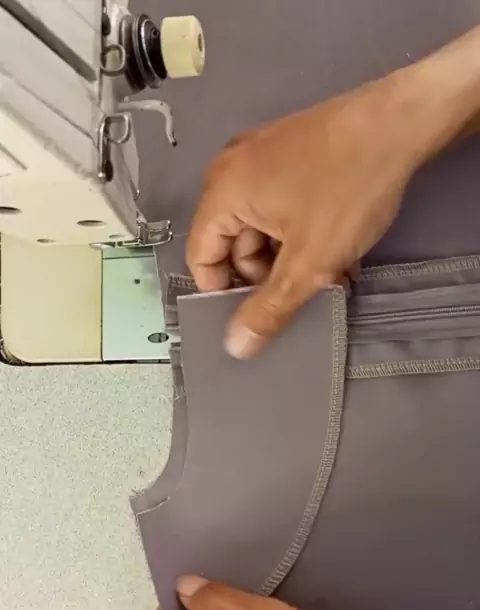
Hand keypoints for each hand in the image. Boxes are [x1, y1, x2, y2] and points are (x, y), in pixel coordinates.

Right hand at [187, 28, 479, 357]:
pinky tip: (334, 251)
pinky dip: (300, 233)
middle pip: (232, 243)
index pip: (201, 258)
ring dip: (290, 259)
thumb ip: (269, 308)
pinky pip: (278, 205)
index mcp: (222, 192)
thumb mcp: (309, 262)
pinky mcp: (289, 153)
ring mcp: (260, 156)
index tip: (259, 313)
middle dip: (266, 276)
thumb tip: (236, 347)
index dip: (225, 293)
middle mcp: (231, 169)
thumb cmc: (347, 190)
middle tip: (304, 293)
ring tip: (330, 276)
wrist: (401, 120)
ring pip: (261, 227)